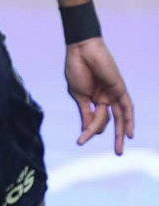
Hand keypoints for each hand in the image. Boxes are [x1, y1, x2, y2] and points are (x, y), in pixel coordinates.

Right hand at [65, 38, 134, 154]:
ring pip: (119, 117)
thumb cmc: (76, 69)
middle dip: (115, 138)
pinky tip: (129, 133)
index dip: (89, 130)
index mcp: (94, 99)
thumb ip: (85, 112)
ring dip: (121, 134)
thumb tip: (87, 129)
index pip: (95, 119)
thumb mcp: (78, 95)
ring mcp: (114, 93)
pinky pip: (126, 107)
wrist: (81, 51)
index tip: (81, 140)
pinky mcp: (119, 88)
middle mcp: (107, 98)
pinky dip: (129, 120)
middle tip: (117, 154)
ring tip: (120, 149)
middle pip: (112, 121)